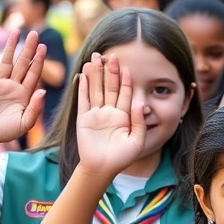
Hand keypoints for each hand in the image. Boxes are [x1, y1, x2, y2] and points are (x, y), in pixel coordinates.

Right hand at [0, 30, 45, 145]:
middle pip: (22, 63)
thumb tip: (43, 90)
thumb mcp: (25, 122)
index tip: (43, 47)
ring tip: (16, 32)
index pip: (34, 73)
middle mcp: (13, 86)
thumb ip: (35, 108)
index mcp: (25, 93)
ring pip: (6, 62)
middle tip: (34, 33)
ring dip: (11, 47)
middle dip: (28, 48)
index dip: (38, 60)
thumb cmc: (8, 131)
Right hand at [75, 53, 145, 176]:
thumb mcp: (136, 140)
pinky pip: (83, 100)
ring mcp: (96, 114)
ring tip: (94, 59)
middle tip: (110, 55)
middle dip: (110, 72)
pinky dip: (83, 87)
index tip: (126, 67)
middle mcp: (110, 112)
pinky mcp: (83, 118)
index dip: (125, 80)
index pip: (126, 93)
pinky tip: (83, 75)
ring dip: (95, 74)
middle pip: (110, 87)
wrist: (102, 168)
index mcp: (124, 116)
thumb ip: (139, 122)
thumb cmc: (122, 158)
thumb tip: (141, 104)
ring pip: (96, 89)